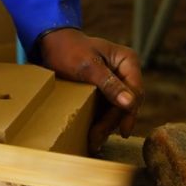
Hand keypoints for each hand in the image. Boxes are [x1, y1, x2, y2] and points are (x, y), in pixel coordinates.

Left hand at [39, 29, 143, 153]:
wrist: (50, 44)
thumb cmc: (68, 50)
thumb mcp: (87, 67)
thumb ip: (108, 84)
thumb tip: (130, 103)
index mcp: (127, 61)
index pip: (135, 91)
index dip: (128, 113)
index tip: (122, 130)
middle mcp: (125, 72)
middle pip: (126, 103)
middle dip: (112, 122)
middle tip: (96, 139)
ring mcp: (116, 81)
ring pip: (117, 109)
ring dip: (106, 125)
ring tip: (93, 142)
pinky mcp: (105, 90)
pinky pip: (107, 108)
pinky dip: (100, 120)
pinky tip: (92, 133)